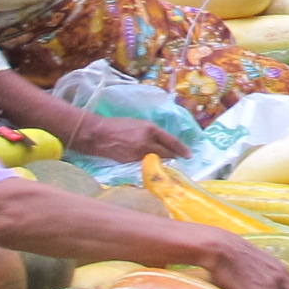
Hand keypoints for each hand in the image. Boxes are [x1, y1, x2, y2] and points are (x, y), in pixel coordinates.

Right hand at [64, 112, 188, 162]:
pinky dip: (149, 163)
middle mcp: (147, 142)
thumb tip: (162, 142)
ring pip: (156, 160)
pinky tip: (150, 163)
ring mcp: (139, 154)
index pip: (171, 141)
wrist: (99, 134)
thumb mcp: (139, 124)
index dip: (181, 149)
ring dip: (161, 160)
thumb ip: (151, 133)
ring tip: (164, 160)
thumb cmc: (118, 125)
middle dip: (173, 156)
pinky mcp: (131, 162)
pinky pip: (145, 164)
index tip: (189, 155)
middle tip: (179, 159)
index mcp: (150, 129)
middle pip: (166, 153)